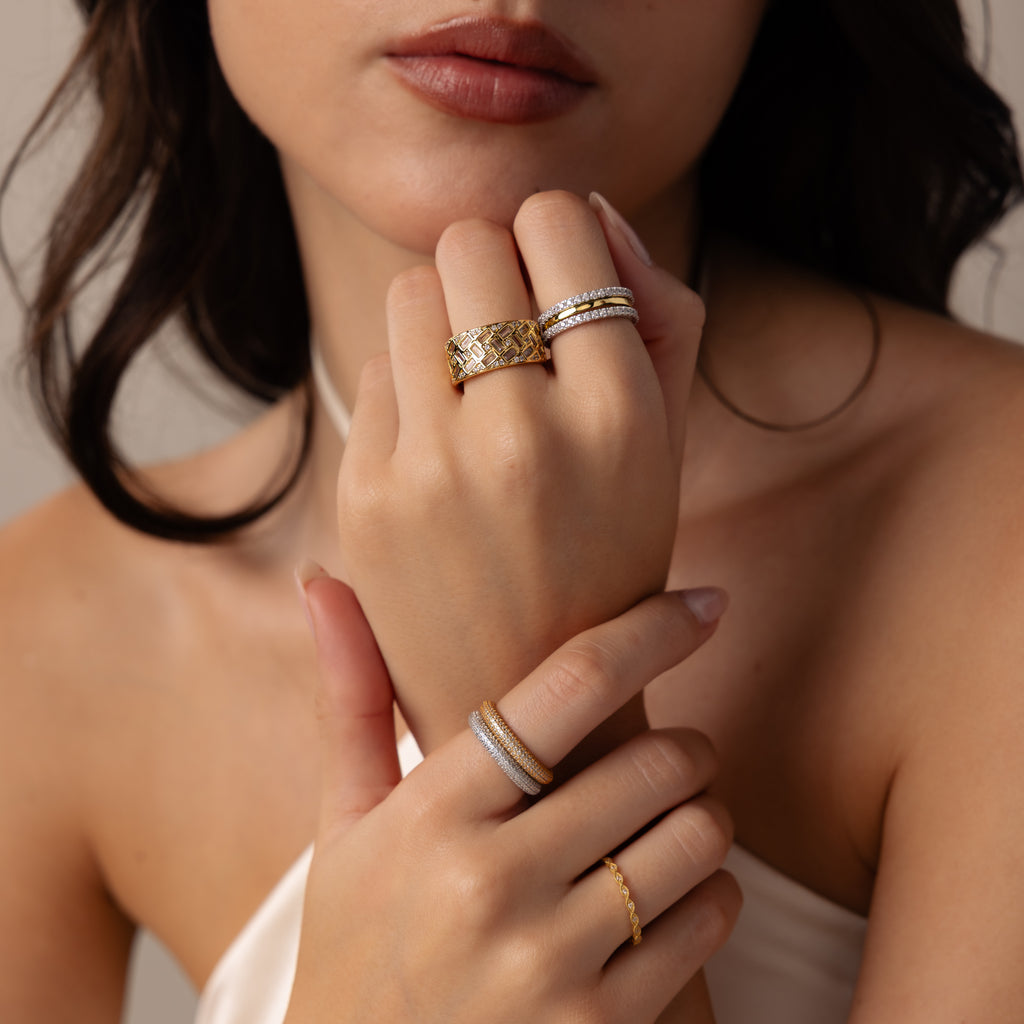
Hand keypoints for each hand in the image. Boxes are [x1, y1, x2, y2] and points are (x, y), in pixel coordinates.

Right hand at [286, 577, 737, 1023]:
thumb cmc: (358, 941)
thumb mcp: (344, 824)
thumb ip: (350, 698)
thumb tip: (320, 579)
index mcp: (433, 812)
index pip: (571, 686)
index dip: (653, 630)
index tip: (705, 603)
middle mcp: (491, 882)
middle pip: (658, 761)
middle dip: (686, 748)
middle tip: (669, 757)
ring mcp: (548, 963)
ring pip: (699, 838)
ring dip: (704, 816)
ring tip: (667, 825)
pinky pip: (708, 922)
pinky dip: (711, 894)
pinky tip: (666, 897)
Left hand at [337, 190, 704, 749]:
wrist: (524, 696)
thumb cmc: (609, 558)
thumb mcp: (670, 443)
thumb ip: (659, 310)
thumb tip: (591, 212)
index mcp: (619, 417)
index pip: (558, 222)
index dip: (557, 236)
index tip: (559, 282)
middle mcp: (522, 436)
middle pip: (469, 242)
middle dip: (493, 267)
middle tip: (514, 329)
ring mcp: (432, 469)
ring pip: (410, 292)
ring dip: (444, 314)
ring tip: (475, 380)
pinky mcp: (367, 495)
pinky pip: (375, 370)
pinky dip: (409, 384)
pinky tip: (440, 441)